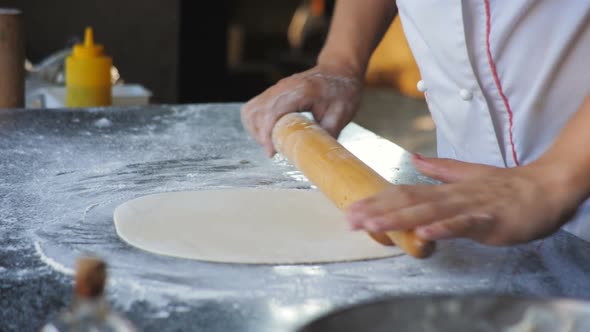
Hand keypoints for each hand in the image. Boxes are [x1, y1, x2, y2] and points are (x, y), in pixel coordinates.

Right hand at [241, 65, 361, 155]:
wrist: (339, 70)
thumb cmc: (342, 91)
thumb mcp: (341, 115)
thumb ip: (326, 135)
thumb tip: (316, 156)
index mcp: (300, 91)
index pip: (272, 112)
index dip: (267, 134)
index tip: (271, 152)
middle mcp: (283, 87)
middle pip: (256, 112)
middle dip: (260, 135)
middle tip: (274, 150)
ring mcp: (275, 89)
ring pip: (250, 110)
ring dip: (255, 130)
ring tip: (271, 143)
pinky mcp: (273, 93)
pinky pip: (254, 108)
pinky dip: (256, 123)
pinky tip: (269, 133)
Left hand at [346, 155, 581, 245]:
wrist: (545, 187)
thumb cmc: (506, 187)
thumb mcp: (467, 176)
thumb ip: (440, 170)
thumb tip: (413, 160)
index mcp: (444, 189)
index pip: (403, 192)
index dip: (376, 200)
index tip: (352, 208)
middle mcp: (450, 195)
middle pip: (408, 201)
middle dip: (376, 211)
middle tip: (350, 220)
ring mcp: (469, 206)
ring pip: (429, 211)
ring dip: (400, 218)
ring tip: (374, 225)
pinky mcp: (490, 219)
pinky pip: (464, 224)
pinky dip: (444, 228)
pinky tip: (425, 234)